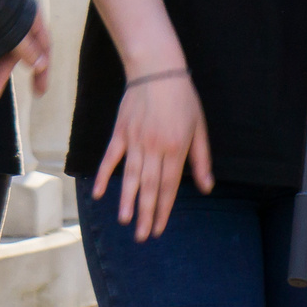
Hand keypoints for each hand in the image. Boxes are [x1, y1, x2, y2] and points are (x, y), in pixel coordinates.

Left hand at [0, 2, 50, 104]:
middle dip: (0, 77)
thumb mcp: (18, 20)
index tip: (39, 93)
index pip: (42, 50)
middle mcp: (17, 21)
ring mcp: (0, 20)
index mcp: (31, 19)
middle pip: (13, 55)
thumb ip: (27, 43)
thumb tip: (41, 64)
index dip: (42, 71)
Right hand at [91, 67, 212, 239]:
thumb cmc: (183, 98)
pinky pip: (111, 157)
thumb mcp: (200, 128)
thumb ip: (202, 160)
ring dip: (127, 200)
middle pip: (149, 187)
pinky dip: (104, 175)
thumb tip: (207, 187)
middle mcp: (155, 148)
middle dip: (146, 213)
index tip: (159, 228)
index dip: (164, 209)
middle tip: (142, 236)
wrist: (157, 69)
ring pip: (130, 176)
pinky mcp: (121, 132)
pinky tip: (98, 192)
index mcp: (176, 148)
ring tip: (125, 221)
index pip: (169, 186)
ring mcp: (135, 140)